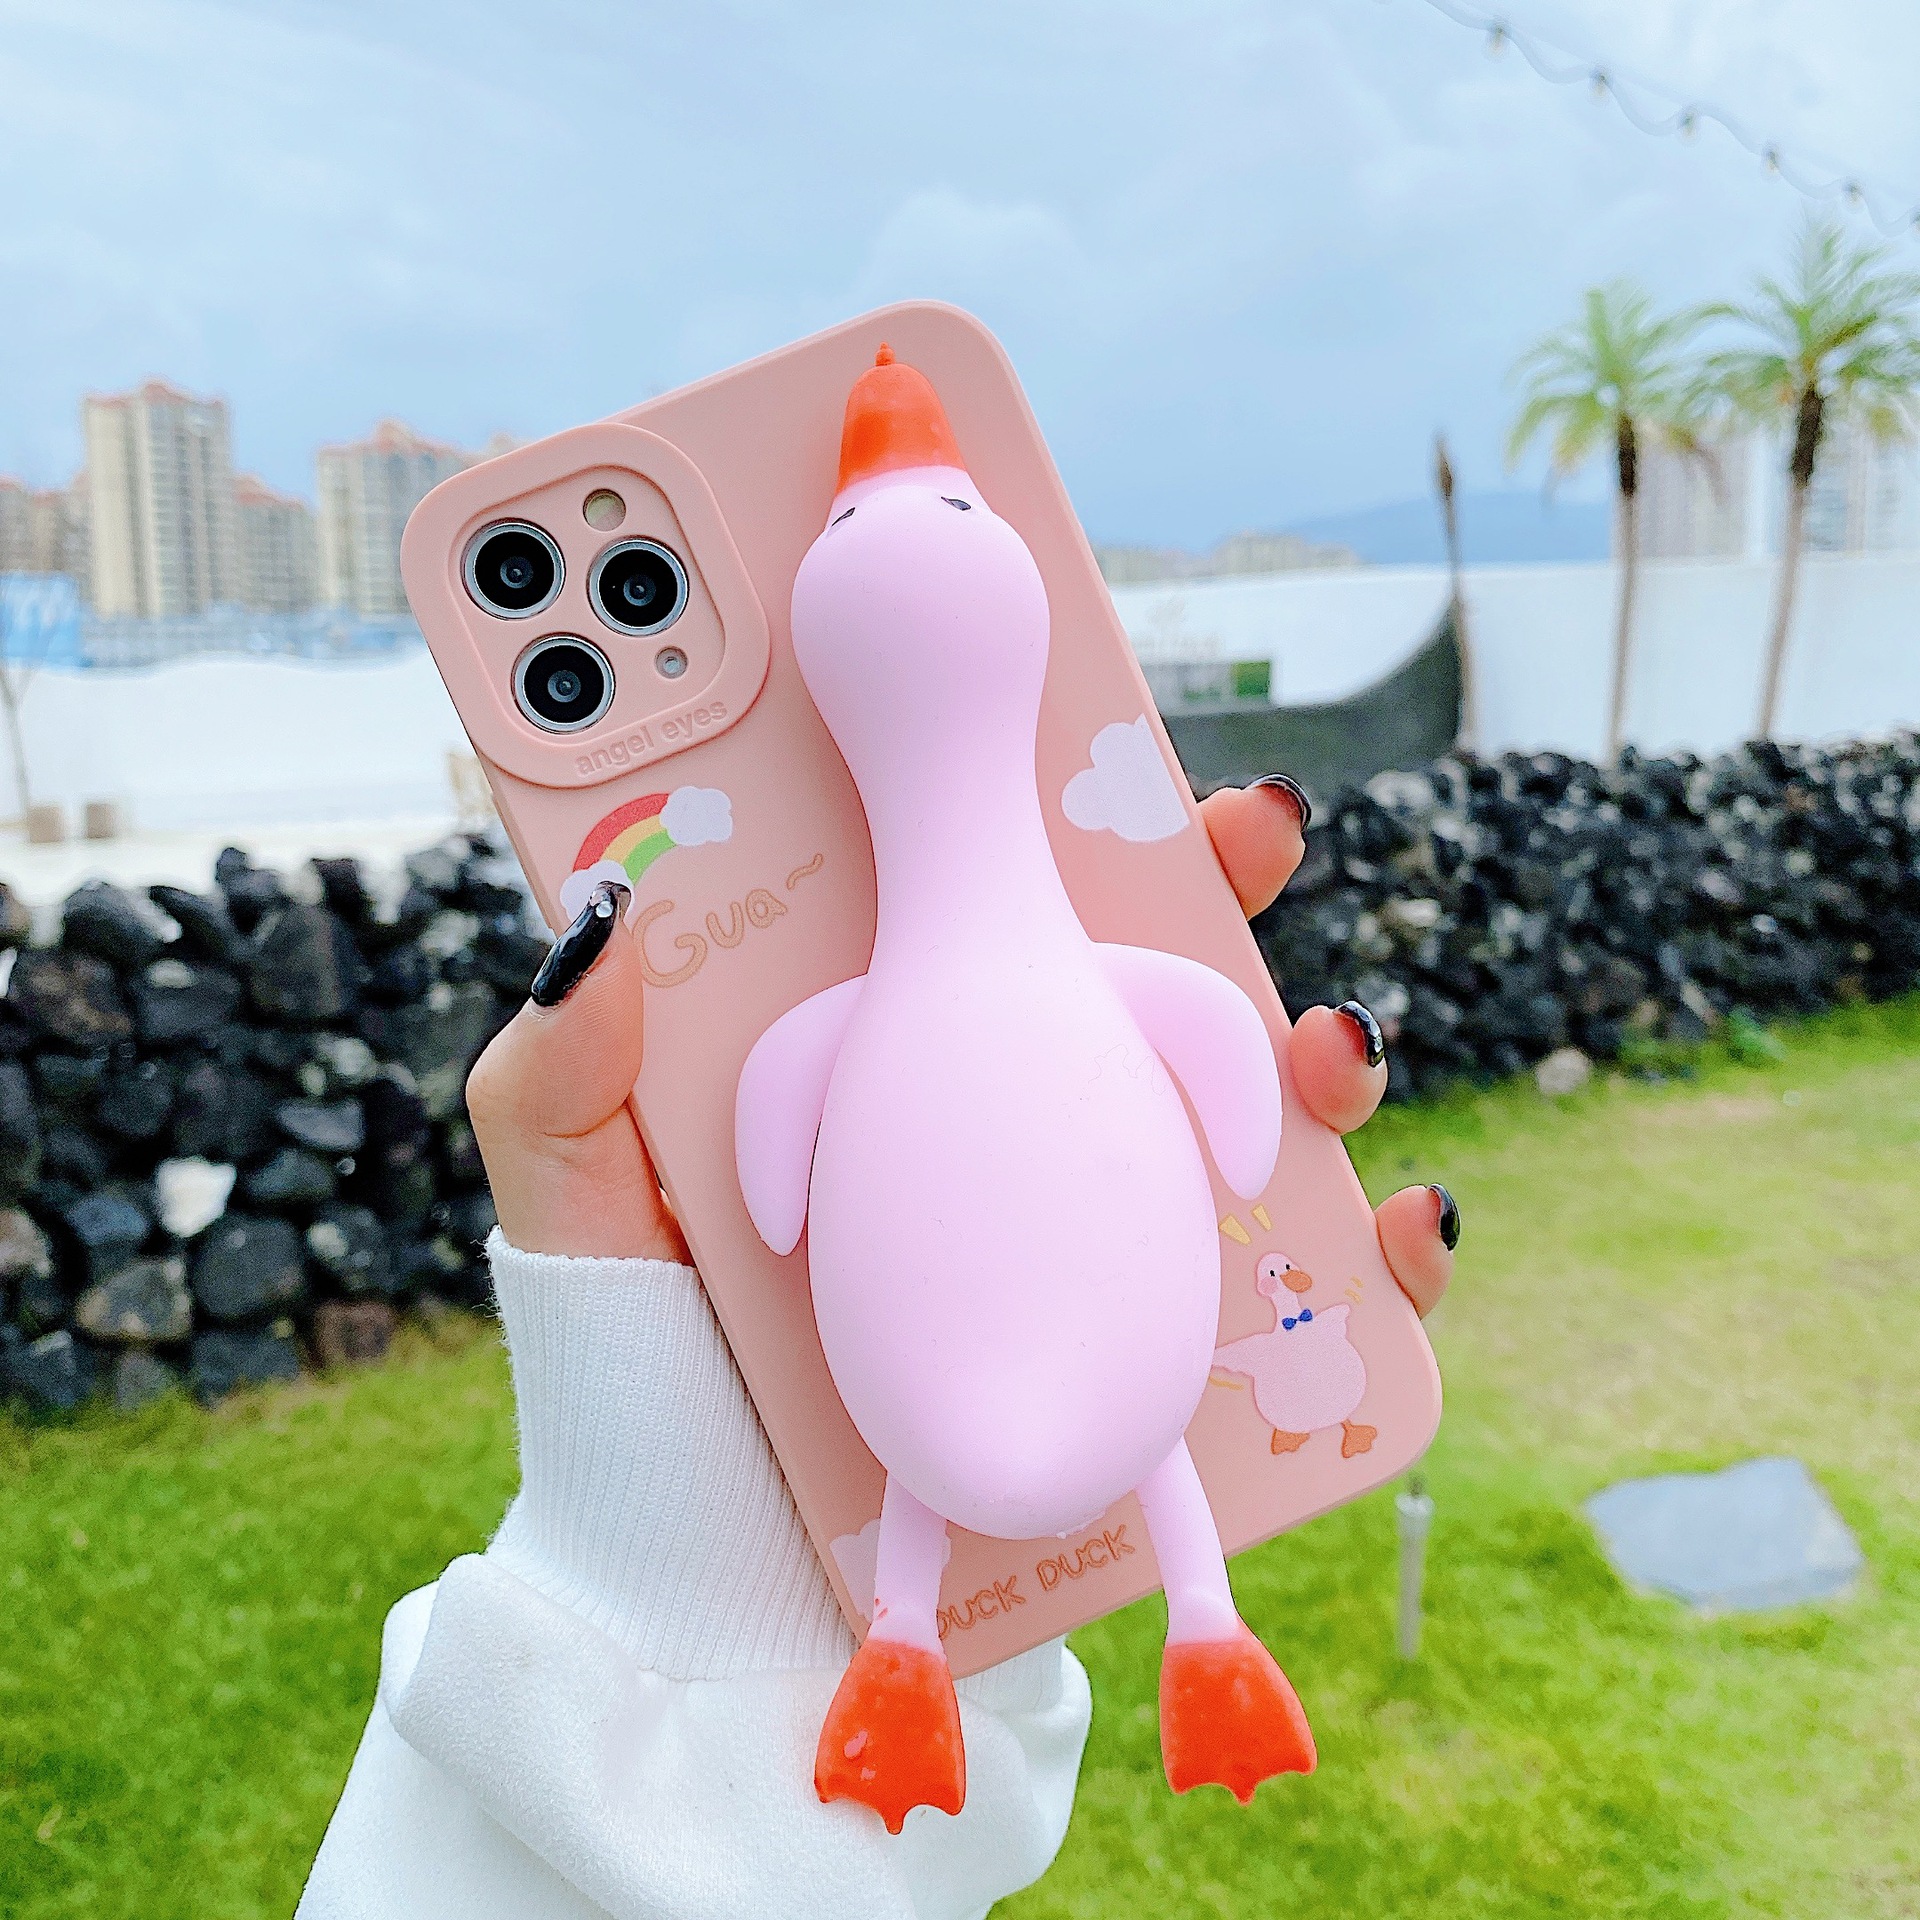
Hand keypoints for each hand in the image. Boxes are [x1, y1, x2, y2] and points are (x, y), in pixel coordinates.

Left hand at [466, 779, 1454, 1314]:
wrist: (702, 1574)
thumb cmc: (641, 1361)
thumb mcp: (577, 1197)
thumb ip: (565, 1066)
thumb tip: (606, 910)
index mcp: (888, 1048)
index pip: (992, 898)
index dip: (1065, 809)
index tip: (1110, 742)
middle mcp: (1003, 1123)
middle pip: (1141, 979)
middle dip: (1220, 891)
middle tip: (1253, 838)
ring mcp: (1081, 1238)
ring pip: (1239, 1118)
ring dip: (1319, 1061)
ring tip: (1333, 1052)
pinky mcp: (1143, 1365)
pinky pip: (1288, 1307)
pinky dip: (1369, 1269)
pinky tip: (1396, 1238)